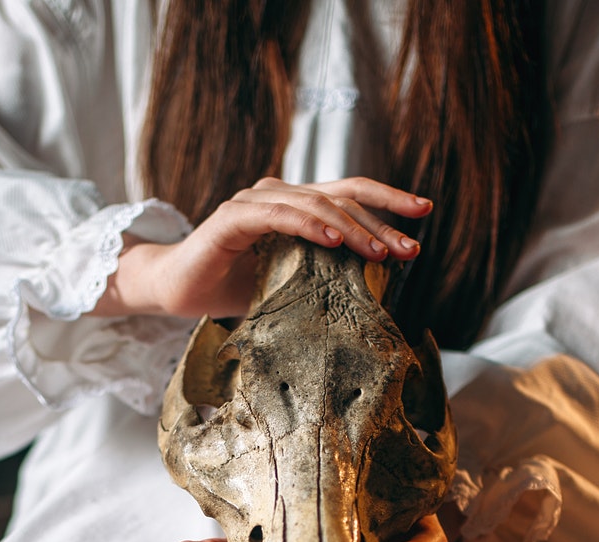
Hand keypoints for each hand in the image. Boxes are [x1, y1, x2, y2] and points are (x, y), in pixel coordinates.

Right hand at [96, 178, 431, 319]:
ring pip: (316, 203)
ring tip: (381, 252)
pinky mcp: (232, 218)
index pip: (348, 194)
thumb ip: (322, 273)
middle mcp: (277, 195)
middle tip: (412, 245)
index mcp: (294, 206)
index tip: (424, 213)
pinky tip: (336, 240)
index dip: (387, 202)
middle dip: (382, 220)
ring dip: (353, 227)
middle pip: (341, 196)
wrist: (174, 290)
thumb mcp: (288, 282)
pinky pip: (279, 215)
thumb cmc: (230, 287)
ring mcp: (254, 202)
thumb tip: (373, 286)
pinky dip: (310, 224)